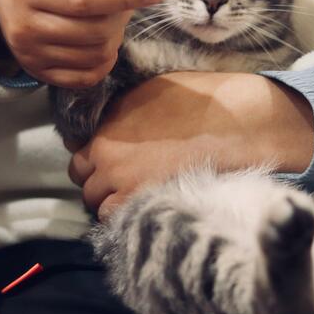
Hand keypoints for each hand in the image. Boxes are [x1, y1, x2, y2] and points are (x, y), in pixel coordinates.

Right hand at [0, 0, 163, 87]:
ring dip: (115, 36)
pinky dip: (103, 61)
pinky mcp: (38, 71)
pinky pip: (86, 77)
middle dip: (121, 15)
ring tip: (108, 16)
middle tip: (122, 0)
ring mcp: (29, 54)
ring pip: (95, 55)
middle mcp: (24, 26)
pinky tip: (101, 40)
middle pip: (94, 31)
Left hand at [69, 72, 313, 218]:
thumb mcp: (149, 92)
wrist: (235, 124)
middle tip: (125, 182)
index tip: (111, 164)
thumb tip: (107, 126)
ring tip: (138, 198)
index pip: (77, 154)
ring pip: (97, 205)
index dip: (94, 161)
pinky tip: (147, 207)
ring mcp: (122, 182)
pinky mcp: (142, 203)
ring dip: (111, 203)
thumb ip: (119, 114)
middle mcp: (107, 154)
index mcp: (107, 125)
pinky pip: (117, 220)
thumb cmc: (200, 102)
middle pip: (85, 181)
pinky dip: (125, 217)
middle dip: (100, 182)